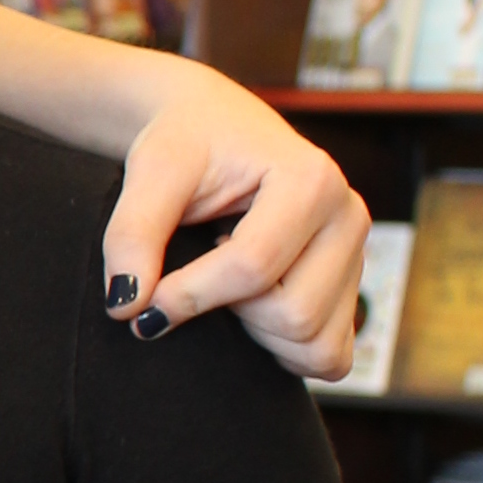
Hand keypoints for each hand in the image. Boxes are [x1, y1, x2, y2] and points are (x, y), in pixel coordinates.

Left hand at [101, 78, 367, 381]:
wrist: (213, 126)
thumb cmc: (186, 142)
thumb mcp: (151, 172)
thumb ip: (132, 234)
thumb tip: (126, 304)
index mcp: (311, 180)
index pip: (254, 268)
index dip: (189, 297)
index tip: (145, 303)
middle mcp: (348, 217)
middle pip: (295, 315)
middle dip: (231, 313)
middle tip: (199, 277)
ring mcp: (356, 256)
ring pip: (316, 344)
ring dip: (259, 335)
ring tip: (228, 289)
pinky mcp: (350, 288)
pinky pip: (331, 356)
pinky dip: (287, 351)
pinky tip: (253, 311)